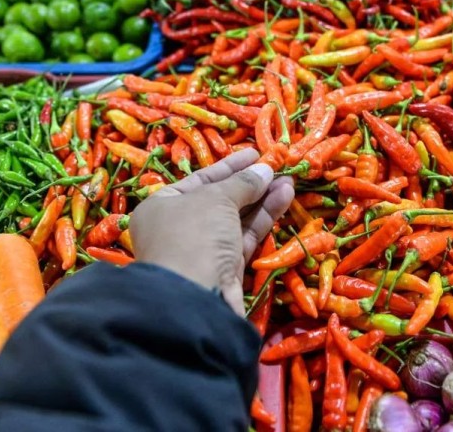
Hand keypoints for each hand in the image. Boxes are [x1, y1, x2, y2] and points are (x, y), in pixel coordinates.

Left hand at [129, 149, 293, 314]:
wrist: (194, 298)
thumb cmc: (194, 235)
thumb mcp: (216, 199)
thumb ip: (242, 182)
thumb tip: (264, 169)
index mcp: (163, 206)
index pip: (200, 179)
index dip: (229, 166)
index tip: (255, 153)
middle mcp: (179, 228)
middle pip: (221, 199)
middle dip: (251, 183)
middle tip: (278, 166)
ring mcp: (203, 250)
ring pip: (237, 218)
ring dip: (263, 199)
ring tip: (289, 180)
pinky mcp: (224, 269)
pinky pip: (246, 237)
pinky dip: (264, 218)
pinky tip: (284, 198)